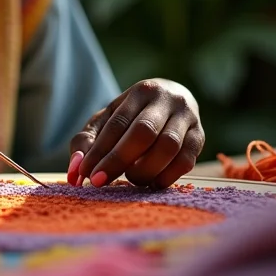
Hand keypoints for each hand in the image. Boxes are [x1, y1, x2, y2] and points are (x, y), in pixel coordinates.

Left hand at [67, 79, 203, 189]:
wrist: (173, 100)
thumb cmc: (132, 115)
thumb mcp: (108, 119)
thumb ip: (88, 141)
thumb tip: (76, 169)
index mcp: (140, 92)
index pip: (118, 123)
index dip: (100, 150)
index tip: (85, 174)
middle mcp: (166, 100)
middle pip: (143, 132)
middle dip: (118, 160)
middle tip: (100, 181)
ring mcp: (187, 117)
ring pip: (168, 146)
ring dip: (144, 169)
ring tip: (130, 179)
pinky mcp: (200, 136)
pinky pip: (186, 161)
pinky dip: (166, 176)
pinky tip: (151, 182)